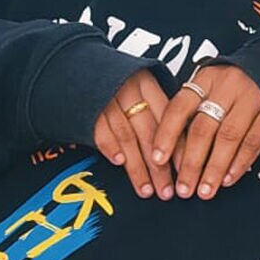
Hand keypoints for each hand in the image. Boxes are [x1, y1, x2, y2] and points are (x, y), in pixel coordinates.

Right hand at [92, 70, 173, 199]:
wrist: (76, 69)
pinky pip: (101, 130)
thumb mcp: (140, 86)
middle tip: (166, 190)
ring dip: (137, 166)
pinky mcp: (87, 109)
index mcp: (146, 83)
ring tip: (146, 189)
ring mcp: (106, 100)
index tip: (183, 170)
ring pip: (127, 136)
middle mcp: (128, 90)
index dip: (176, 146)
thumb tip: (180, 147)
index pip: (167, 118)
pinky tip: (119, 163)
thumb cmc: (115, 82)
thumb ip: (157, 111)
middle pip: (149, 132)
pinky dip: (110, 147)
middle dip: (159, 166)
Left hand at [151, 64, 259, 199]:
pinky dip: (239, 164)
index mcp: (205, 80)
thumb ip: (187, 117)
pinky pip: (253, 143)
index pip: (180, 107)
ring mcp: (250, 100)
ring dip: (215, 169)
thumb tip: (164, 157)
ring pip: (229, 138)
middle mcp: (227, 87)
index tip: (158, 160)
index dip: (167, 135)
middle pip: (204, 128)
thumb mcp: (204, 91)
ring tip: (205, 190)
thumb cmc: (226, 89)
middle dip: (192, 163)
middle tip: (184, 188)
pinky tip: (227, 179)